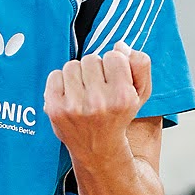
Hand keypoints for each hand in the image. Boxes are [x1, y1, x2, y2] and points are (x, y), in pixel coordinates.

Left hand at [45, 42, 151, 159]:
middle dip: (95, 69)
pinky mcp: (55, 108)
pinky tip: (70, 96)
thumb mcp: (140, 93)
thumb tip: (120, 45)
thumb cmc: (118, 116)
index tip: (113, 80)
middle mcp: (98, 103)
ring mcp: (74, 107)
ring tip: (84, 92)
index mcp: (122, 97)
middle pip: (91, 58)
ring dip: (78, 75)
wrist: (97, 148)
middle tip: (98, 88)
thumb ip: (140, 65)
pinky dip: (61, 82)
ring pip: (72, 65)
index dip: (114, 65)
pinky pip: (54, 75)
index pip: (113, 56)